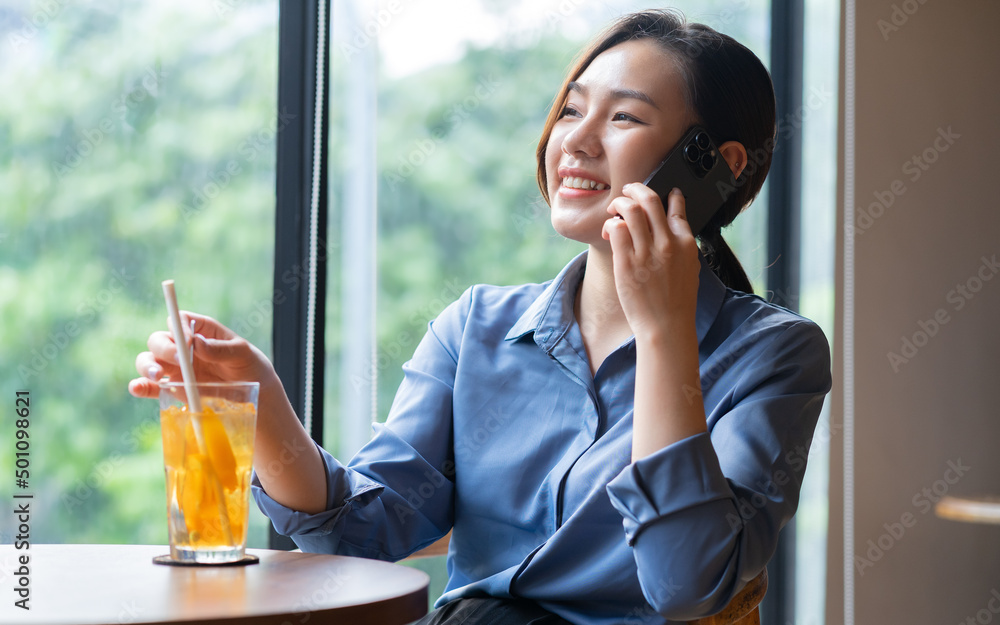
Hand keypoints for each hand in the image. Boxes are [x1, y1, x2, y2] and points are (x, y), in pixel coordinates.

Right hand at [128, 311, 276, 398]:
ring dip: (148, 366)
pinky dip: (141, 386)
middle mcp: (182, 347)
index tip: (188, 341)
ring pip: (149, 361)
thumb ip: (220, 349)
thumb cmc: (249, 365)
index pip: (179, 320)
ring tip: (158, 375)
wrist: (253, 394)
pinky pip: (151, 387)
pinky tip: (137, 388)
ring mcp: (175, 368)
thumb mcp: (242, 354)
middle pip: (159, 340)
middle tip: (180, 360)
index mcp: (200, 330)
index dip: (178, 327)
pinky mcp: (172, 388)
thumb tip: (196, 342)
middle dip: (164, 348)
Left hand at [601, 183, 700, 339]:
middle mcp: (667, 243)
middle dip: (635, 189)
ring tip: (615, 209)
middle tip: (628, 191)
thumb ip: (682, 245)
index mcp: (685, 242)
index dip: (667, 194)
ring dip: (619, 204)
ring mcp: (647, 252)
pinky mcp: (627, 263)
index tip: (661, 192)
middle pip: (650, 199)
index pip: (676, 206)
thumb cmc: (677, 301)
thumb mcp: (690, 268)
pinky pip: (616, 229)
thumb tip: (676, 227)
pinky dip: (610, 224)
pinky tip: (609, 231)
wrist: (666, 326)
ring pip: (630, 210)